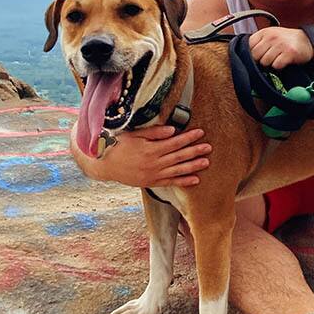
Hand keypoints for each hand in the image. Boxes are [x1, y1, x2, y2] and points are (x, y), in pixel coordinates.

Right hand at [71, 123, 211, 187]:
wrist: (104, 164)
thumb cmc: (118, 145)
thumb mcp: (134, 135)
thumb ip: (154, 133)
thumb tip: (173, 130)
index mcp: (150, 149)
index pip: (174, 142)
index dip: (188, 137)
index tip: (200, 132)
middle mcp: (154, 163)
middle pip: (179, 156)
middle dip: (195, 151)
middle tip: (209, 147)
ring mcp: (153, 174)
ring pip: (178, 170)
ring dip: (193, 166)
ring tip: (206, 162)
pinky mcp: (151, 182)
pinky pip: (170, 182)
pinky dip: (183, 181)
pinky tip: (195, 179)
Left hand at [249, 27, 313, 68]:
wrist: (307, 41)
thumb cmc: (286, 40)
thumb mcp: (271, 35)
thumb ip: (259, 42)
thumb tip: (245, 55)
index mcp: (264, 32)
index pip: (249, 46)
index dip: (252, 53)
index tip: (259, 55)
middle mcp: (271, 36)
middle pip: (255, 56)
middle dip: (261, 60)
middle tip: (270, 57)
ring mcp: (280, 44)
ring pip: (265, 62)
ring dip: (271, 64)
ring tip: (278, 58)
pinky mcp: (289, 53)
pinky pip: (276, 65)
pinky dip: (279, 66)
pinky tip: (284, 61)